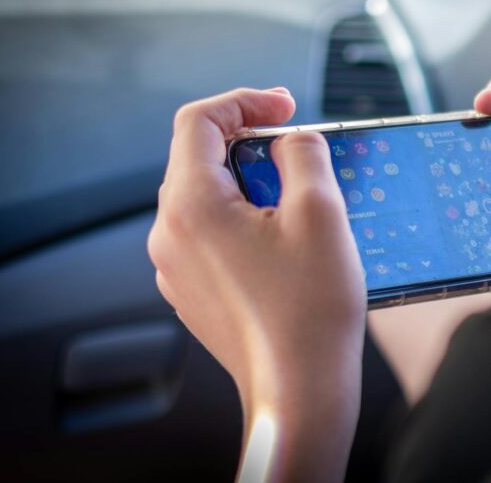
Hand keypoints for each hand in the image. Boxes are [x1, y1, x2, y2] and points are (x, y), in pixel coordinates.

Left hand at [147, 88, 365, 481]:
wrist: (300, 388)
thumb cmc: (311, 307)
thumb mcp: (320, 210)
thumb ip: (303, 153)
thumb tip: (290, 139)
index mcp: (192, 206)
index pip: (199, 122)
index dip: (244, 101)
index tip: (285, 106)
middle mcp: (170, 236)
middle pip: (200, 159)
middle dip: (250, 143)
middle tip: (299, 152)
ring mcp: (176, 269)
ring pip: (206, 198)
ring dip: (249, 183)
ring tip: (298, 202)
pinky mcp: (193, 292)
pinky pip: (210, 235)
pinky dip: (243, 220)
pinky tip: (284, 241)